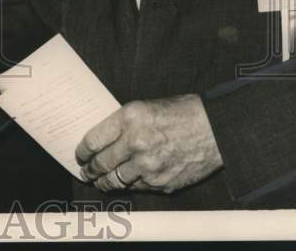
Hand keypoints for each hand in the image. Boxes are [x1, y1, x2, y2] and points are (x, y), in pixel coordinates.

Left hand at [75, 94, 222, 193]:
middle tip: (86, 172)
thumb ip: (123, 124)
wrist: (216, 129)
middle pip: (101, 164)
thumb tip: (101, 140)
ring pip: (116, 180)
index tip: (79, 155)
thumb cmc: (181, 113)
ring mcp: (149, 166)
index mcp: (128, 119)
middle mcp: (135, 143)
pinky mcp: (162, 183)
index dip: (82, 152)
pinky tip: (128, 181)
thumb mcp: (145, 107)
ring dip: (105, 182)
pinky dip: (131, 185)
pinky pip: (137, 187)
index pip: (93, 141)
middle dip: (90, 170)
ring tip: (101, 181)